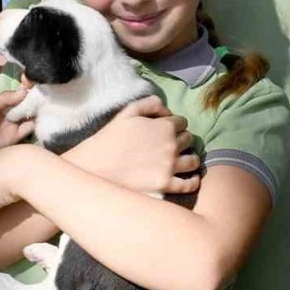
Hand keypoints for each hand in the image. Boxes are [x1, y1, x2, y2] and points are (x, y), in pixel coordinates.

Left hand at [0, 89, 36, 170]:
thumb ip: (4, 98)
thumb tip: (24, 91)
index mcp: (1, 103)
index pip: (17, 95)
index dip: (26, 90)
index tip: (33, 83)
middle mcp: (9, 113)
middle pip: (26, 104)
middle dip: (34, 99)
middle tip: (42, 94)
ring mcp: (13, 125)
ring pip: (29, 115)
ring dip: (36, 110)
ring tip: (42, 104)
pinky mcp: (15, 137)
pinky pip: (27, 129)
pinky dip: (34, 123)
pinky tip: (37, 116)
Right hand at [66, 95, 201, 194]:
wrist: (96, 166)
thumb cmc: (110, 138)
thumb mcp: (128, 112)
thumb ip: (151, 104)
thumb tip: (168, 111)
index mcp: (164, 127)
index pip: (183, 122)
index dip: (176, 125)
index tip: (170, 130)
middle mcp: (171, 146)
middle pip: (189, 140)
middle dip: (183, 140)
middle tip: (173, 145)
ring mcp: (170, 167)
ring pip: (193, 161)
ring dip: (190, 158)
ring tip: (183, 161)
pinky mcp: (165, 185)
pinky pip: (189, 184)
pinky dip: (193, 181)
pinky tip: (189, 178)